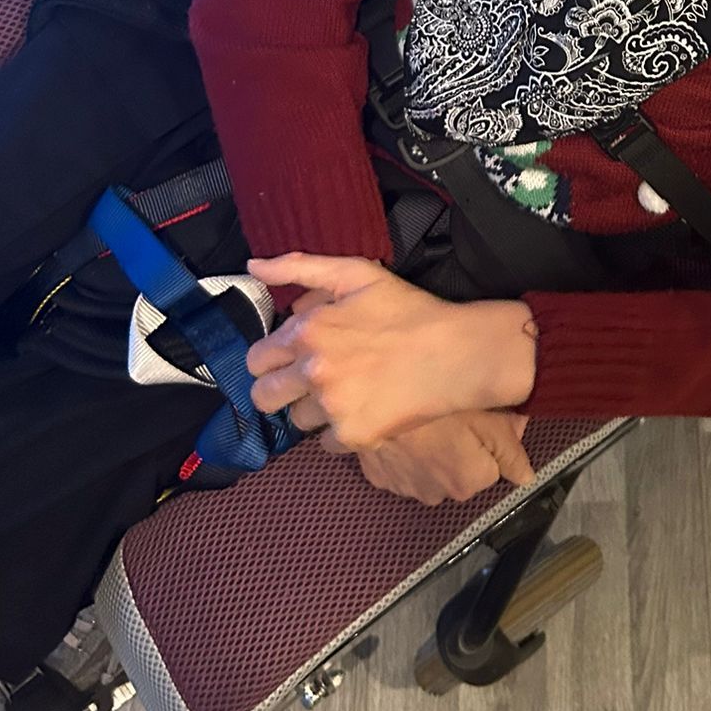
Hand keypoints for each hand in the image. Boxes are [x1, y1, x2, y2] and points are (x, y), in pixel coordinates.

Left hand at [244, 253, 538, 448]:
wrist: (457, 353)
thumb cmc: (409, 310)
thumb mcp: (357, 273)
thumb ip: (299, 266)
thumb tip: (253, 267)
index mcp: (307, 330)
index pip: (256, 358)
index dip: (274, 357)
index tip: (297, 356)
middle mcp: (312, 370)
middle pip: (263, 397)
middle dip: (281, 389)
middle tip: (313, 379)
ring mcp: (331, 406)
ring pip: (296, 421)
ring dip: (316, 410)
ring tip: (349, 390)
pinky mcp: (352, 435)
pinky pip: (325, 444)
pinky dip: (341, 431)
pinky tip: (366, 408)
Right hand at [326, 409, 536, 505]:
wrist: (374, 398)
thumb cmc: (439, 403)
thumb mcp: (489, 417)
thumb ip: (511, 450)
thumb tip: (527, 476)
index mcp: (471, 481)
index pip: (495, 465)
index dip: (493, 438)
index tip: (483, 414)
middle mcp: (439, 495)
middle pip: (462, 469)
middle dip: (462, 449)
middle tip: (452, 413)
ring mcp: (404, 488)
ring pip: (431, 470)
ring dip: (433, 453)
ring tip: (426, 420)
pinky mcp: (378, 477)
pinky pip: (402, 467)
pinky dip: (405, 453)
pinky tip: (403, 430)